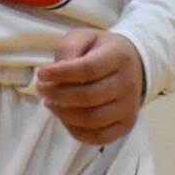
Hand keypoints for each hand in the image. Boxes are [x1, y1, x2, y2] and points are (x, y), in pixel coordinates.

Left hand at [34, 28, 145, 145]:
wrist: (133, 65)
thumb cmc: (102, 50)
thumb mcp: (85, 37)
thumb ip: (70, 47)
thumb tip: (59, 68)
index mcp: (119, 57)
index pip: (88, 69)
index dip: (61, 74)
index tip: (41, 74)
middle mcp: (128, 84)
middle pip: (89, 96)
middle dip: (58, 94)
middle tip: (42, 88)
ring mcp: (129, 107)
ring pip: (92, 119)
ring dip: (63, 114)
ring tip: (50, 102)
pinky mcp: (126, 125)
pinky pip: (99, 137)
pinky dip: (76, 131)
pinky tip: (64, 117)